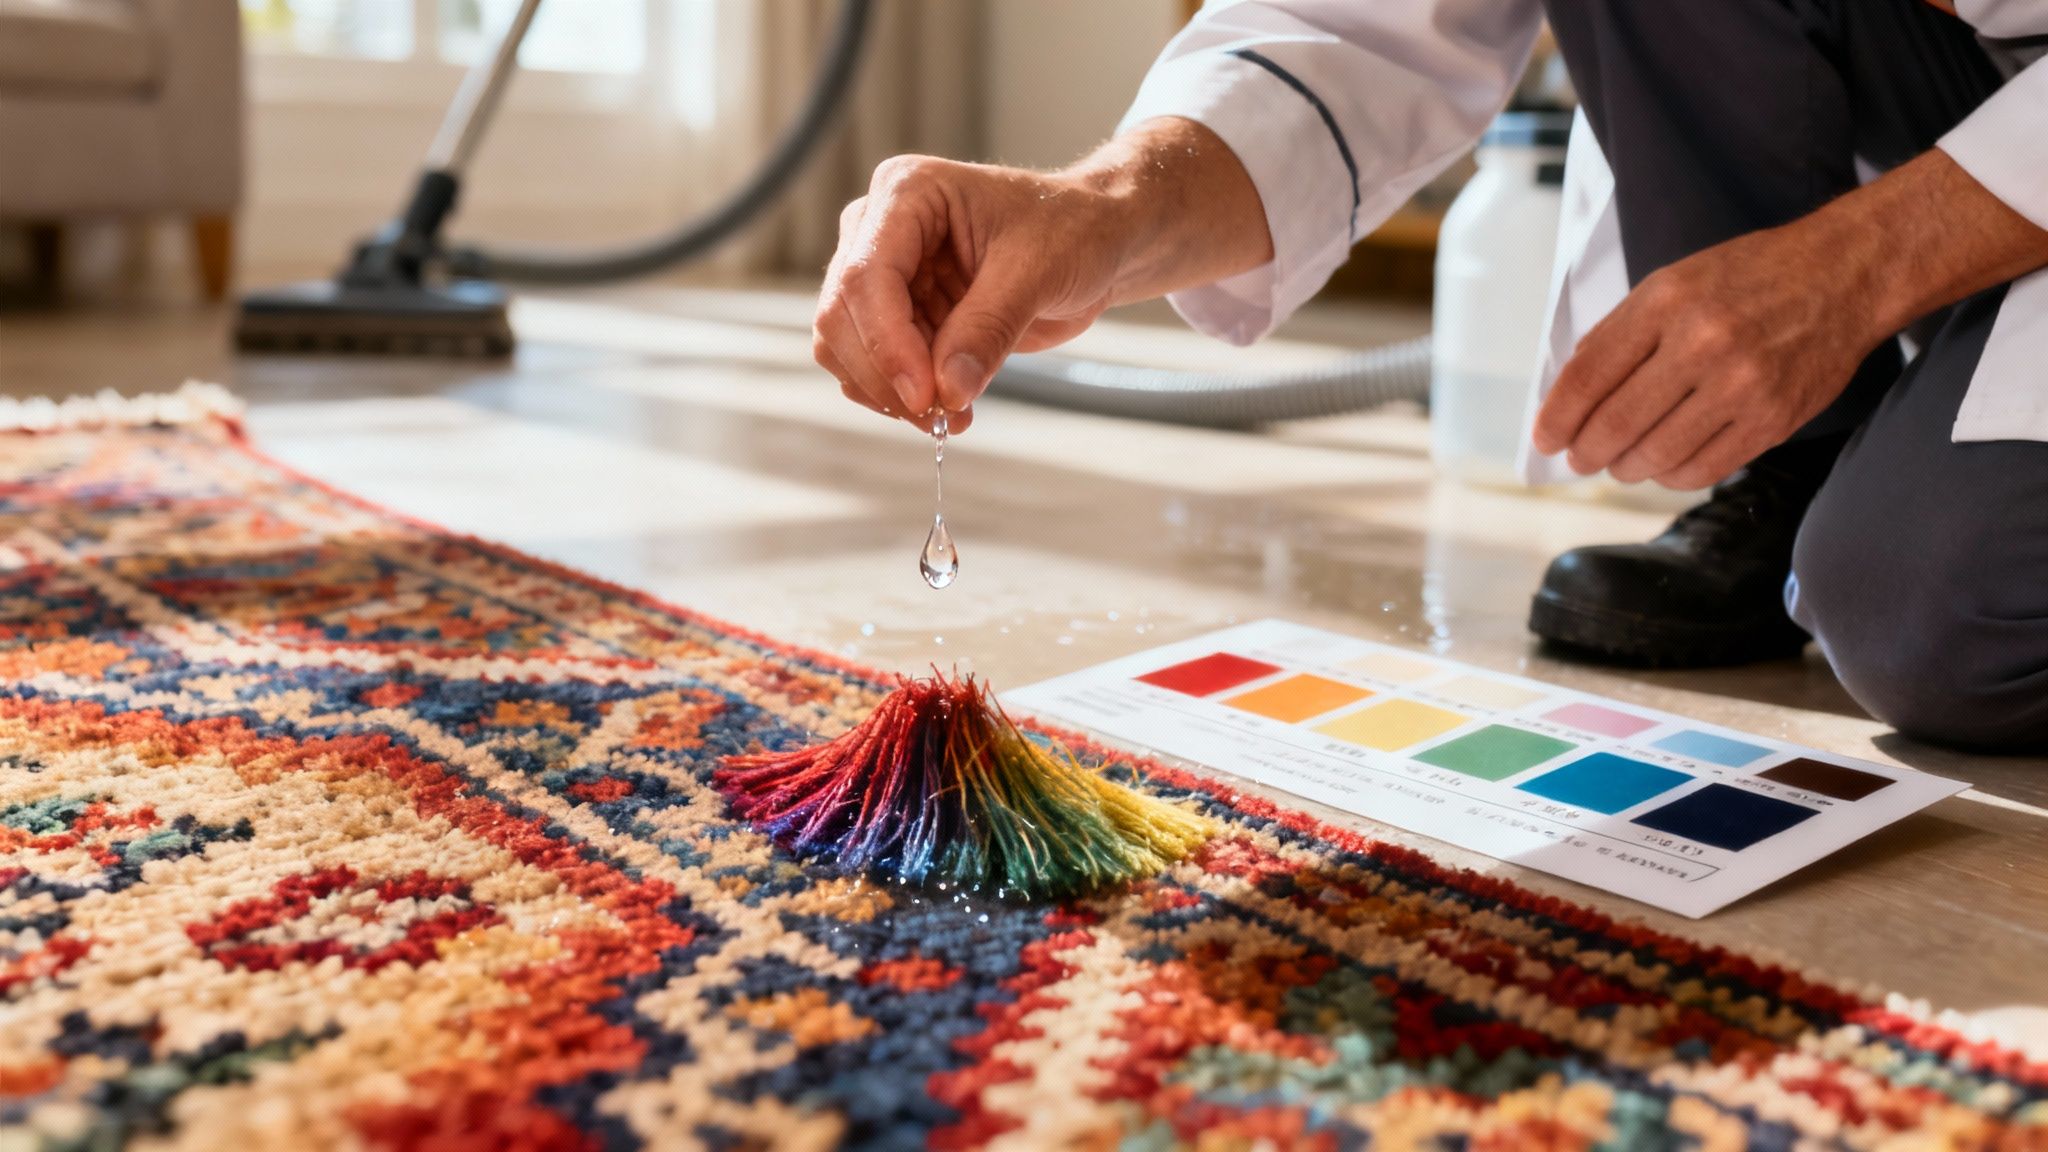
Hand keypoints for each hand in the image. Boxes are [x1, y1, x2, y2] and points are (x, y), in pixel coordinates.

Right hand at [813, 157, 1127, 433]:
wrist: (1094, 242)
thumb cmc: (1071, 229)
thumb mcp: (1037, 272)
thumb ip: (988, 328)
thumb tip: (947, 392)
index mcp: (907, 193)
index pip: (866, 276)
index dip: (887, 343)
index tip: (924, 395)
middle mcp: (879, 228)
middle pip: (842, 315)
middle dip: (886, 376)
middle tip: (940, 417)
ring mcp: (885, 274)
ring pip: (846, 347)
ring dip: (890, 394)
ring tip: (953, 415)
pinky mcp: (899, 315)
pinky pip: (873, 366)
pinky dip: (901, 397)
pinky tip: (951, 406)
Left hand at [1534, 148, 2047, 490]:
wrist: (1844, 274)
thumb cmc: (1750, 278)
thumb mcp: (1674, 281)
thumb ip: (1621, 333)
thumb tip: (1570, 393)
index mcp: (1667, 302)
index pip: (1589, 374)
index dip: (1557, 416)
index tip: (1545, 438)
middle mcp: (1703, 342)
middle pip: (1616, 423)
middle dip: (1585, 451)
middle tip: (1579, 459)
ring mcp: (1742, 385)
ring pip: (1655, 455)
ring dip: (1626, 467)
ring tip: (1621, 462)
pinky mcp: (1773, 419)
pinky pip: (1702, 469)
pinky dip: (1671, 475)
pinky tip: (1664, 465)